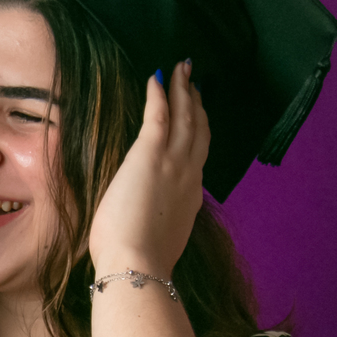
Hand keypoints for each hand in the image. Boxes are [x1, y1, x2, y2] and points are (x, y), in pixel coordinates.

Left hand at [87, 61, 209, 279]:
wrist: (137, 266)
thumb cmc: (139, 262)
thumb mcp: (158, 237)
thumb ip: (158, 220)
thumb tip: (146, 221)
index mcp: (189, 198)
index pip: (197, 158)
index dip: (198, 134)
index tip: (197, 117)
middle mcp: (188, 176)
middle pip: (199, 130)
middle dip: (197, 104)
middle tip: (195, 81)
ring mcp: (173, 164)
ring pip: (186, 117)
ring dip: (184, 91)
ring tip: (182, 70)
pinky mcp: (150, 156)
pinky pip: (160, 115)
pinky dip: (161, 94)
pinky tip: (157, 77)